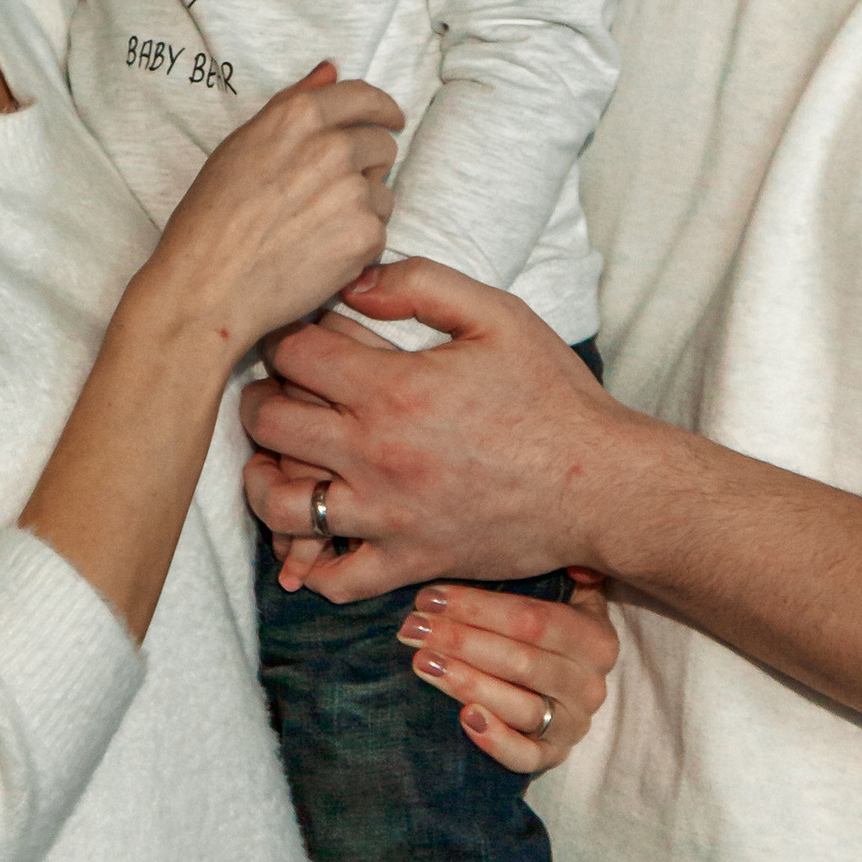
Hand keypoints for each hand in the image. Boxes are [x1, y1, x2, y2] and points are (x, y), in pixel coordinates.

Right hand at [145, 65, 401, 352]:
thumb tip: (331, 70)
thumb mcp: (241, 145)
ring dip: (361, 207)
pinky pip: (379, 232)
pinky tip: (318, 253)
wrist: (208, 287)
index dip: (382, 109)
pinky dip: (357, 244)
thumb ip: (294, 103)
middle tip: (329, 193)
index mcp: (299, 116)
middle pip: (382, 144)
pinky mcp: (366, 235)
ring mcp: (354, 191)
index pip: (365, 97)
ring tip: (314, 228)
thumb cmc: (211, 219)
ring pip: (383, 192)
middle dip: (366, 165)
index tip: (390, 119)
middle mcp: (333, 146)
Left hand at [242, 256, 630, 599]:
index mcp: (394, 390)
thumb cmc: (554, 397)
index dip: (284, 338)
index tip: (296, 340)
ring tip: (276, 462)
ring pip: (279, 506)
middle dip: (259, 400)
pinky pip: (333, 579)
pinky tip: (314, 536)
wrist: (602, 485)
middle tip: (273, 392)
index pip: (292, 355)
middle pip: (268, 425)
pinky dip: (310, 563)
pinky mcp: (407, 561)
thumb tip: (355, 282)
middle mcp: (377, 455)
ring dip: (263, 480)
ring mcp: (387, 515)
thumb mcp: (499, 315)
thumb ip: (422, 285)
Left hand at [400, 571, 616, 775]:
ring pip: (521, 707)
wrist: (567, 689)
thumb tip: (574, 563)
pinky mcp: (554, 757)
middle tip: (412, 628)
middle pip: (522, 663)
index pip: (534, 621)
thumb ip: (565, 571)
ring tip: (422, 662)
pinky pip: (527, 756)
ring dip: (467, 684)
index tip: (429, 597)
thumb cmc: (551, 630)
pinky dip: (497, 740)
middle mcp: (590, 685)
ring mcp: (574, 725)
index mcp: (596, 640)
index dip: (479, 608)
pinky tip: (464, 718)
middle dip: (461, 641)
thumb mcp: (567, 595)